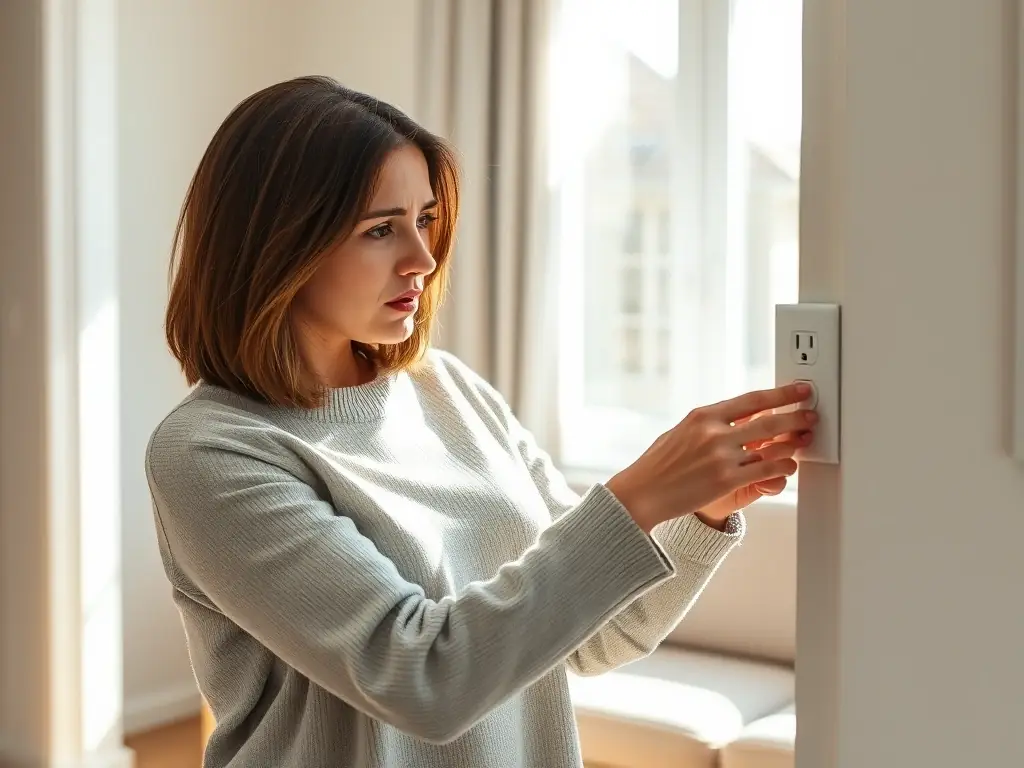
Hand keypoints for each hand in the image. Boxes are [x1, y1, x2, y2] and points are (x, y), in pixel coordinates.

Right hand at [606, 383, 816, 532]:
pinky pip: (767, 470)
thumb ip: (709, 424)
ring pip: (773, 446)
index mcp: (703, 416)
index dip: (781, 393)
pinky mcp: (727, 480)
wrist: (642, 493)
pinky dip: (782, 467)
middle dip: (796, 417)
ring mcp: (722, 456)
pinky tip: (788, 466)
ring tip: (803, 441)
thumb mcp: (681, 432)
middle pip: (769, 420)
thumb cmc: (657, 465)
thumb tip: (736, 417)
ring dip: (793, 444)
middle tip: (811, 416)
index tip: (798, 389)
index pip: (752, 400)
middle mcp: (714, 433)